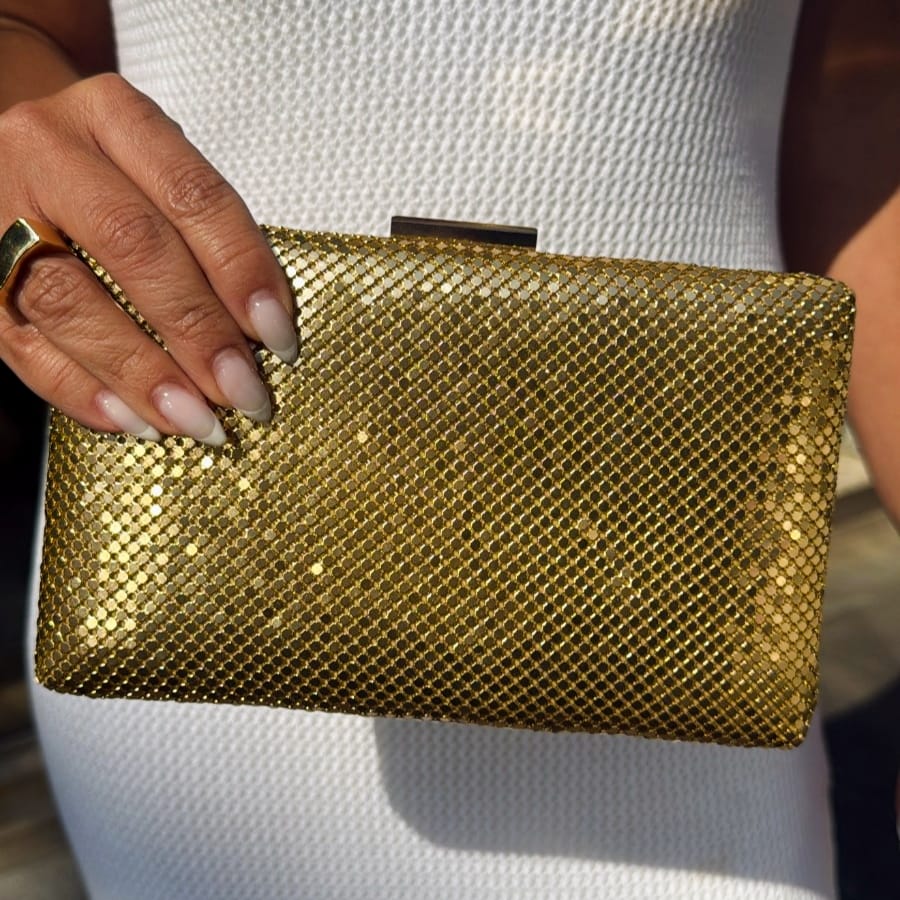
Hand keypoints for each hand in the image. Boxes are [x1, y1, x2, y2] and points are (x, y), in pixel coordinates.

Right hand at [0, 73, 296, 444]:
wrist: (11, 145)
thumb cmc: (112, 172)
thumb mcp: (159, 168)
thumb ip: (203, 234)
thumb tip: (258, 335)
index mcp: (113, 115)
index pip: (192, 195)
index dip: (242, 271)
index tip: (279, 337)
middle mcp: (47, 151)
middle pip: (133, 247)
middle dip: (198, 331)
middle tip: (245, 393)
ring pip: (70, 300)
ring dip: (143, 374)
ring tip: (197, 422)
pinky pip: (18, 342)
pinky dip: (79, 390)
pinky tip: (133, 423)